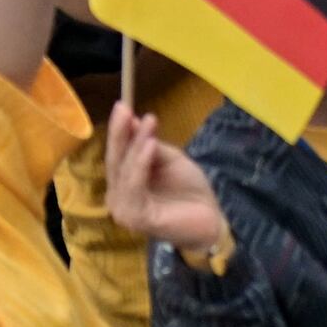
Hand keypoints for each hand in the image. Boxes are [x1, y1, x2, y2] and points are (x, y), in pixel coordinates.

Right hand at [101, 101, 232, 257]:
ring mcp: (124, 209)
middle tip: (124, 108)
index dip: (118, 130)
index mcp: (123, 183)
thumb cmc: (189, 191)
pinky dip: (140, 164)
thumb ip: (149, 146)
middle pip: (115, 161)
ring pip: (125, 171)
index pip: (117, 154)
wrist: (211, 221)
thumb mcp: (169, 160)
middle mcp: (117, 196)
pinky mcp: (136, 217)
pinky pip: (134, 186)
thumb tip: (133, 121)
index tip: (123, 105)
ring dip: (135, 145)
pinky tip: (150, 145)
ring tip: (148, 124)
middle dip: (120, 133)